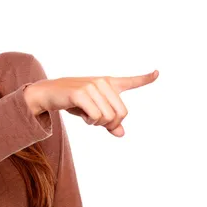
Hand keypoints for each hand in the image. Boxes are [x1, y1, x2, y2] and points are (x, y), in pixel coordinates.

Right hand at [24, 70, 158, 136]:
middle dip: (111, 124)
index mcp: (108, 83)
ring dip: (98, 123)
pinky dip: (90, 121)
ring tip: (87, 116)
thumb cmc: (73, 102)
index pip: (131, 81)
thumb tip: (121, 134)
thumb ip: (109, 122)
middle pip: (122, 113)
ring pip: (108, 117)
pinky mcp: (81, 93)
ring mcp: (92, 86)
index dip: (146, 78)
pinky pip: (96, 116)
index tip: (158, 72)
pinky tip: (82, 115)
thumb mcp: (93, 112)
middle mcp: (103, 82)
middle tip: (96, 122)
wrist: (48, 93)